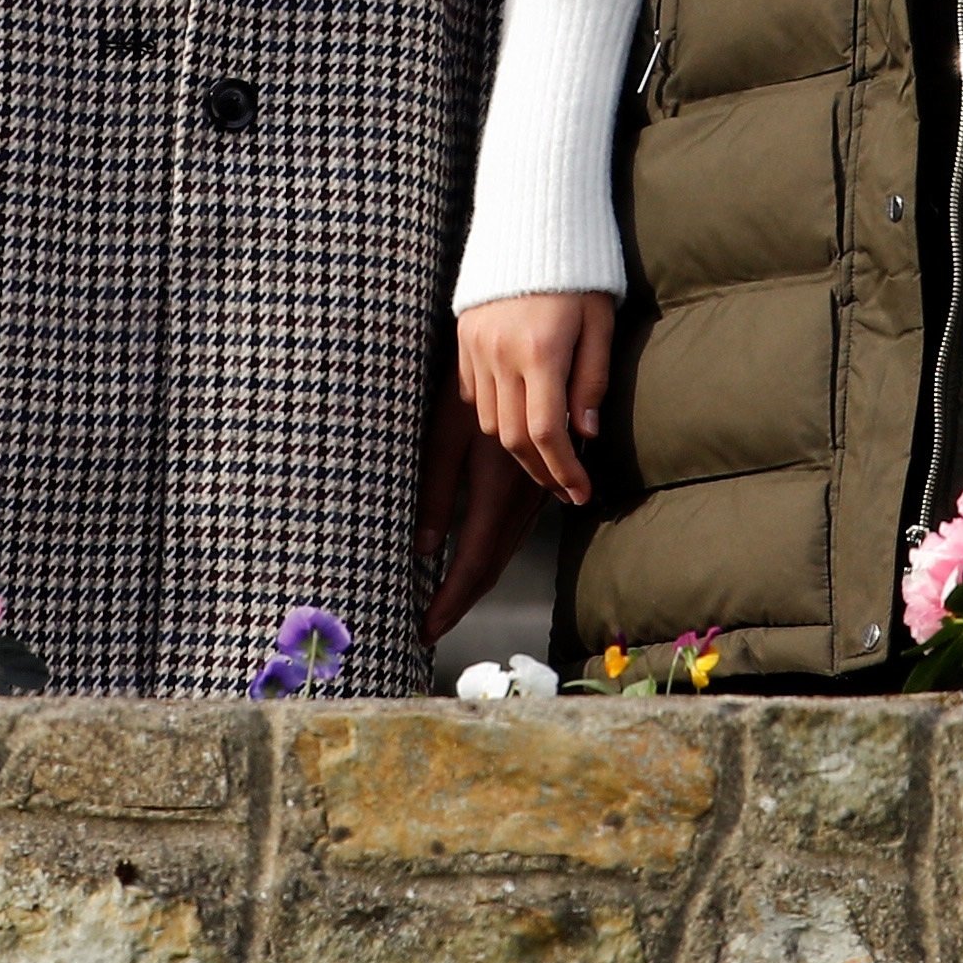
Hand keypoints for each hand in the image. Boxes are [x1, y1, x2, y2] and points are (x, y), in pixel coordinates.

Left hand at [415, 371, 546, 644]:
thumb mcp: (447, 427)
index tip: (425, 630)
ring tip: (445, 604)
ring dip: (477, 579)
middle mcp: (522, 492)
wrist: (532, 332)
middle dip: (461, 599)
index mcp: (496, 484)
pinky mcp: (539, 472)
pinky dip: (492, 552)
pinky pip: (516, 524)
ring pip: (506, 546)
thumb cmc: (476, 372)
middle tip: (427, 630)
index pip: (473, 560)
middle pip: (492, 562)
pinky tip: (475, 560)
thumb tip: (424, 550)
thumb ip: (438, 489)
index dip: (450, 600)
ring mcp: (536, 483)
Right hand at [457, 291, 614, 504]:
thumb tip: (585, 434)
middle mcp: (501, 354)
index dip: (563, 471)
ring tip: (547, 455)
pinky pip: (476, 397)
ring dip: (519, 447)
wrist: (532, 223)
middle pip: (514, 438)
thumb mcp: (600, 321)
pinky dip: (497, 417)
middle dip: (541, 472)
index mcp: (541, 351)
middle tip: (566, 489)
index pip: (547, 433)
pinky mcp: (463, 341)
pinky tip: (520, 416)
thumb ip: (592, 378)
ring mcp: (476, 348)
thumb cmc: (579, 272)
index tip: (581, 494)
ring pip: (491, 423)